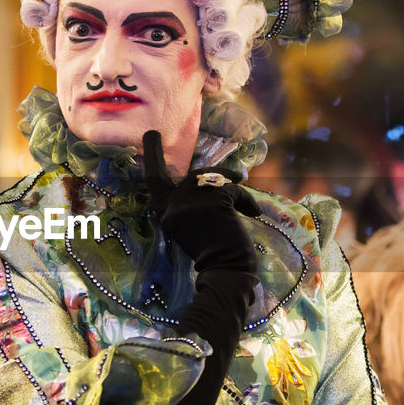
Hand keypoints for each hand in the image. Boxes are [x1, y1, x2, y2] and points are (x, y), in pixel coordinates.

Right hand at [141, 131, 260, 274]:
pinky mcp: (215, 202)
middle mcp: (174, 205)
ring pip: (217, 180)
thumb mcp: (190, 227)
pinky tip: (252, 213)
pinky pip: (234, 190)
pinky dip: (246, 200)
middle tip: (233, 169)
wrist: (225, 271)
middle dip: (217, 168)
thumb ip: (189, 204)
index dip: (153, 155)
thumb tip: (207, 179)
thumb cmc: (211, 254)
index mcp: (166, 212)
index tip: (152, 133)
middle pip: (193, 175)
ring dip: (234, 186)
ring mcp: (193, 202)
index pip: (155, 181)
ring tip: (245, 198)